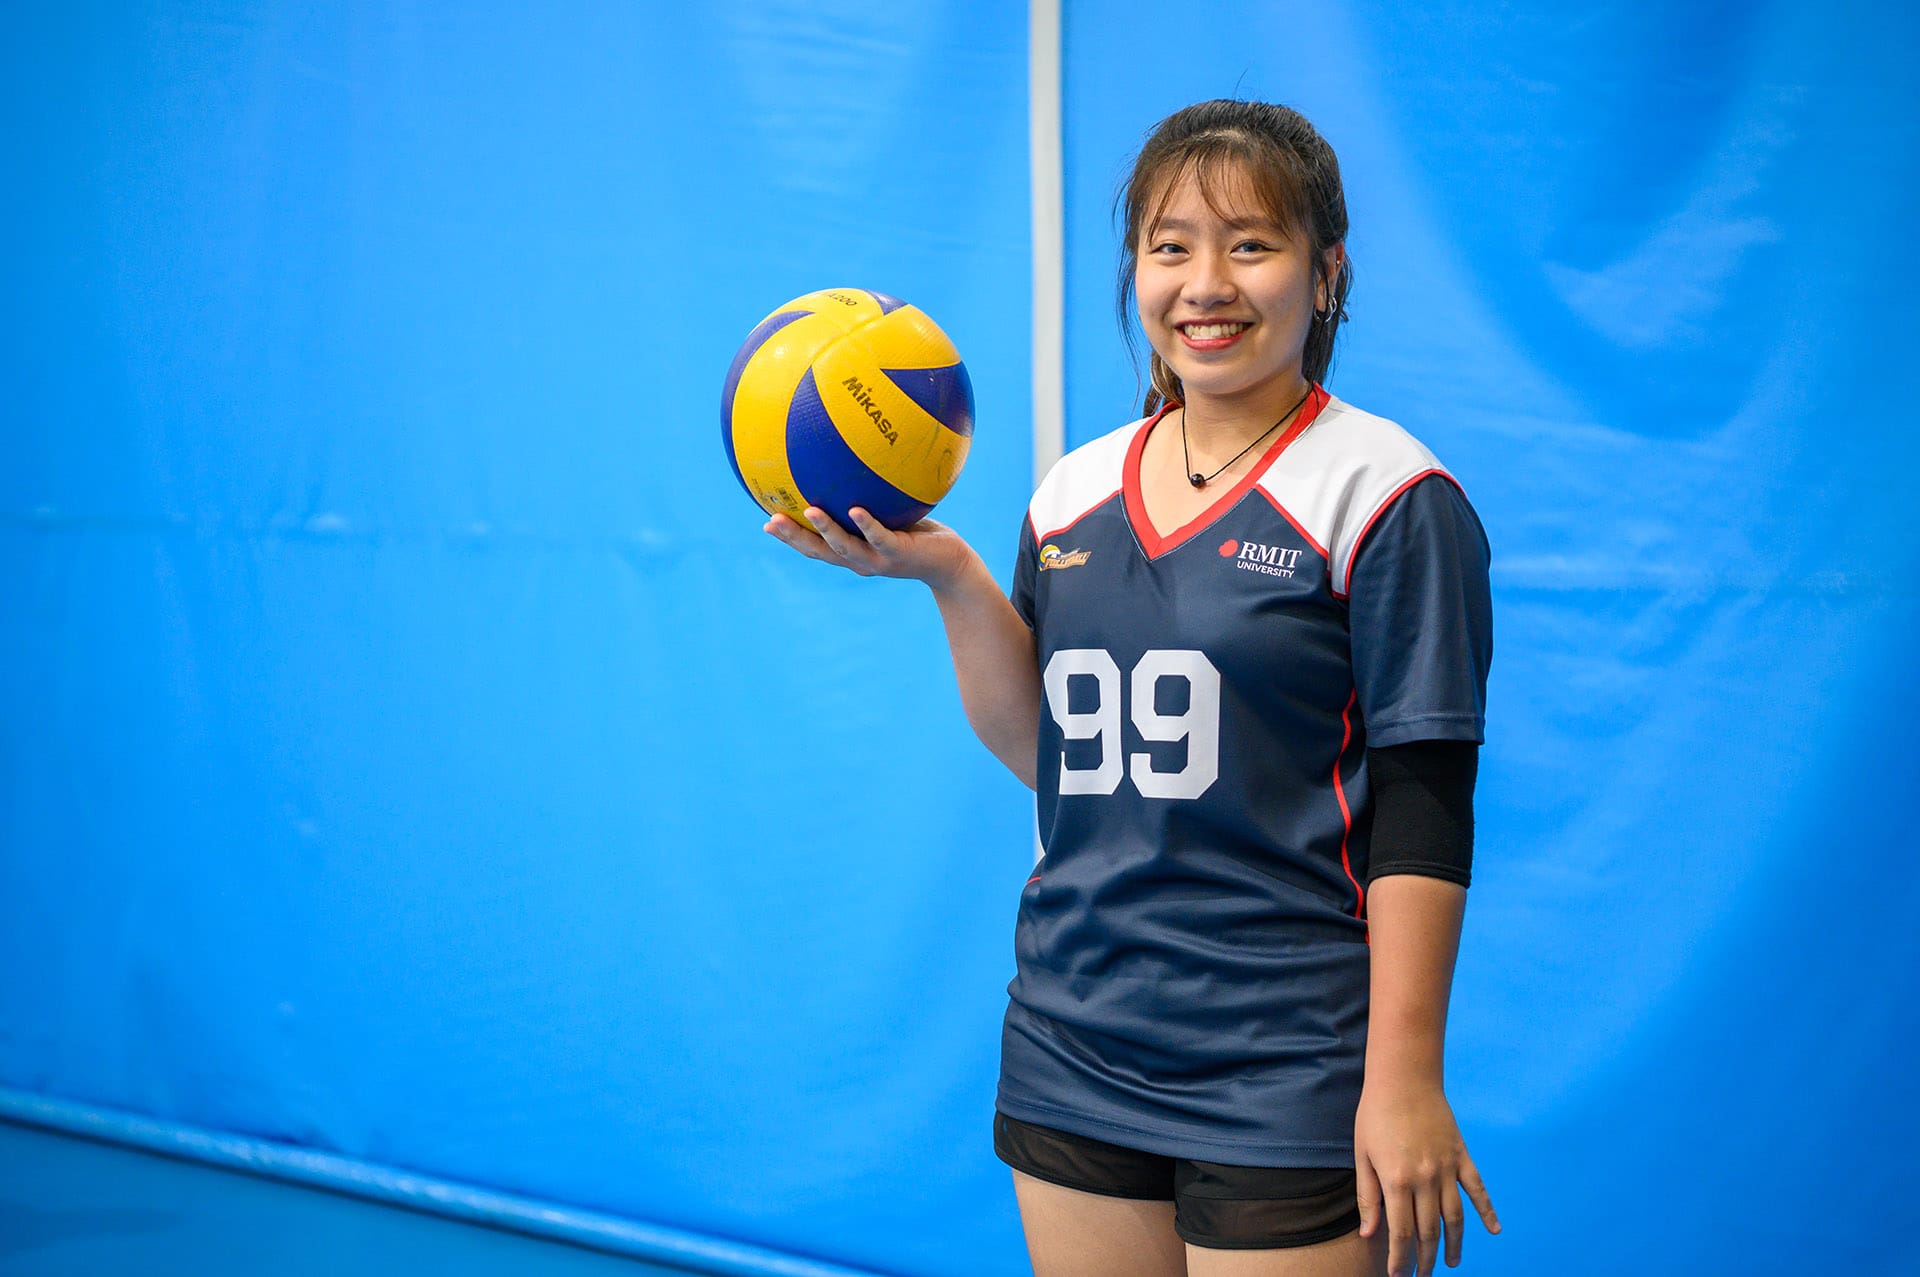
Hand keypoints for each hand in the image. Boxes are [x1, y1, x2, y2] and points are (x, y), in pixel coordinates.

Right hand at [764, 506, 971, 588]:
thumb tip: (857, 466)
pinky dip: (867, 524)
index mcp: (852, 553)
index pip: (815, 547)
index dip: (790, 538)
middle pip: (819, 552)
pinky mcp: (900, 554)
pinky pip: (880, 537)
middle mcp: (860, 561)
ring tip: (807, 511)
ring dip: (825, 531)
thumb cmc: (920, 536)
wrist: (951, 563)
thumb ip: (872, 499)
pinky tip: (856, 509)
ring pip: (845, 548)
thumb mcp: (892, 516)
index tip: (766, 522)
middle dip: (794, 538)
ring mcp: (879, 559)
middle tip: (770, 521)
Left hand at [1353, 1080, 1498, 1276]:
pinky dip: (1487, 1211)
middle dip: (1425, 1259)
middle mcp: (1425, 1179)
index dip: (1400, 1259)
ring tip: (1451, 1264)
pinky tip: (1493, 1231)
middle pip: (1428, 1231)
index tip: (1398, 1276)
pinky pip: (1478, 1189)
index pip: (1400, 1232)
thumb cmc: (1376, 1114)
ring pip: (1454, 1217)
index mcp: (1396, 1180)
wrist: (1403, 1078)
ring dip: (1454, 1244)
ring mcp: (1447, 1168)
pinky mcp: (1462, 1156)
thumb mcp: (1362, 1154)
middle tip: (1422, 1276)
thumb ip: (1367, 1196)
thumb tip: (1369, 1234)